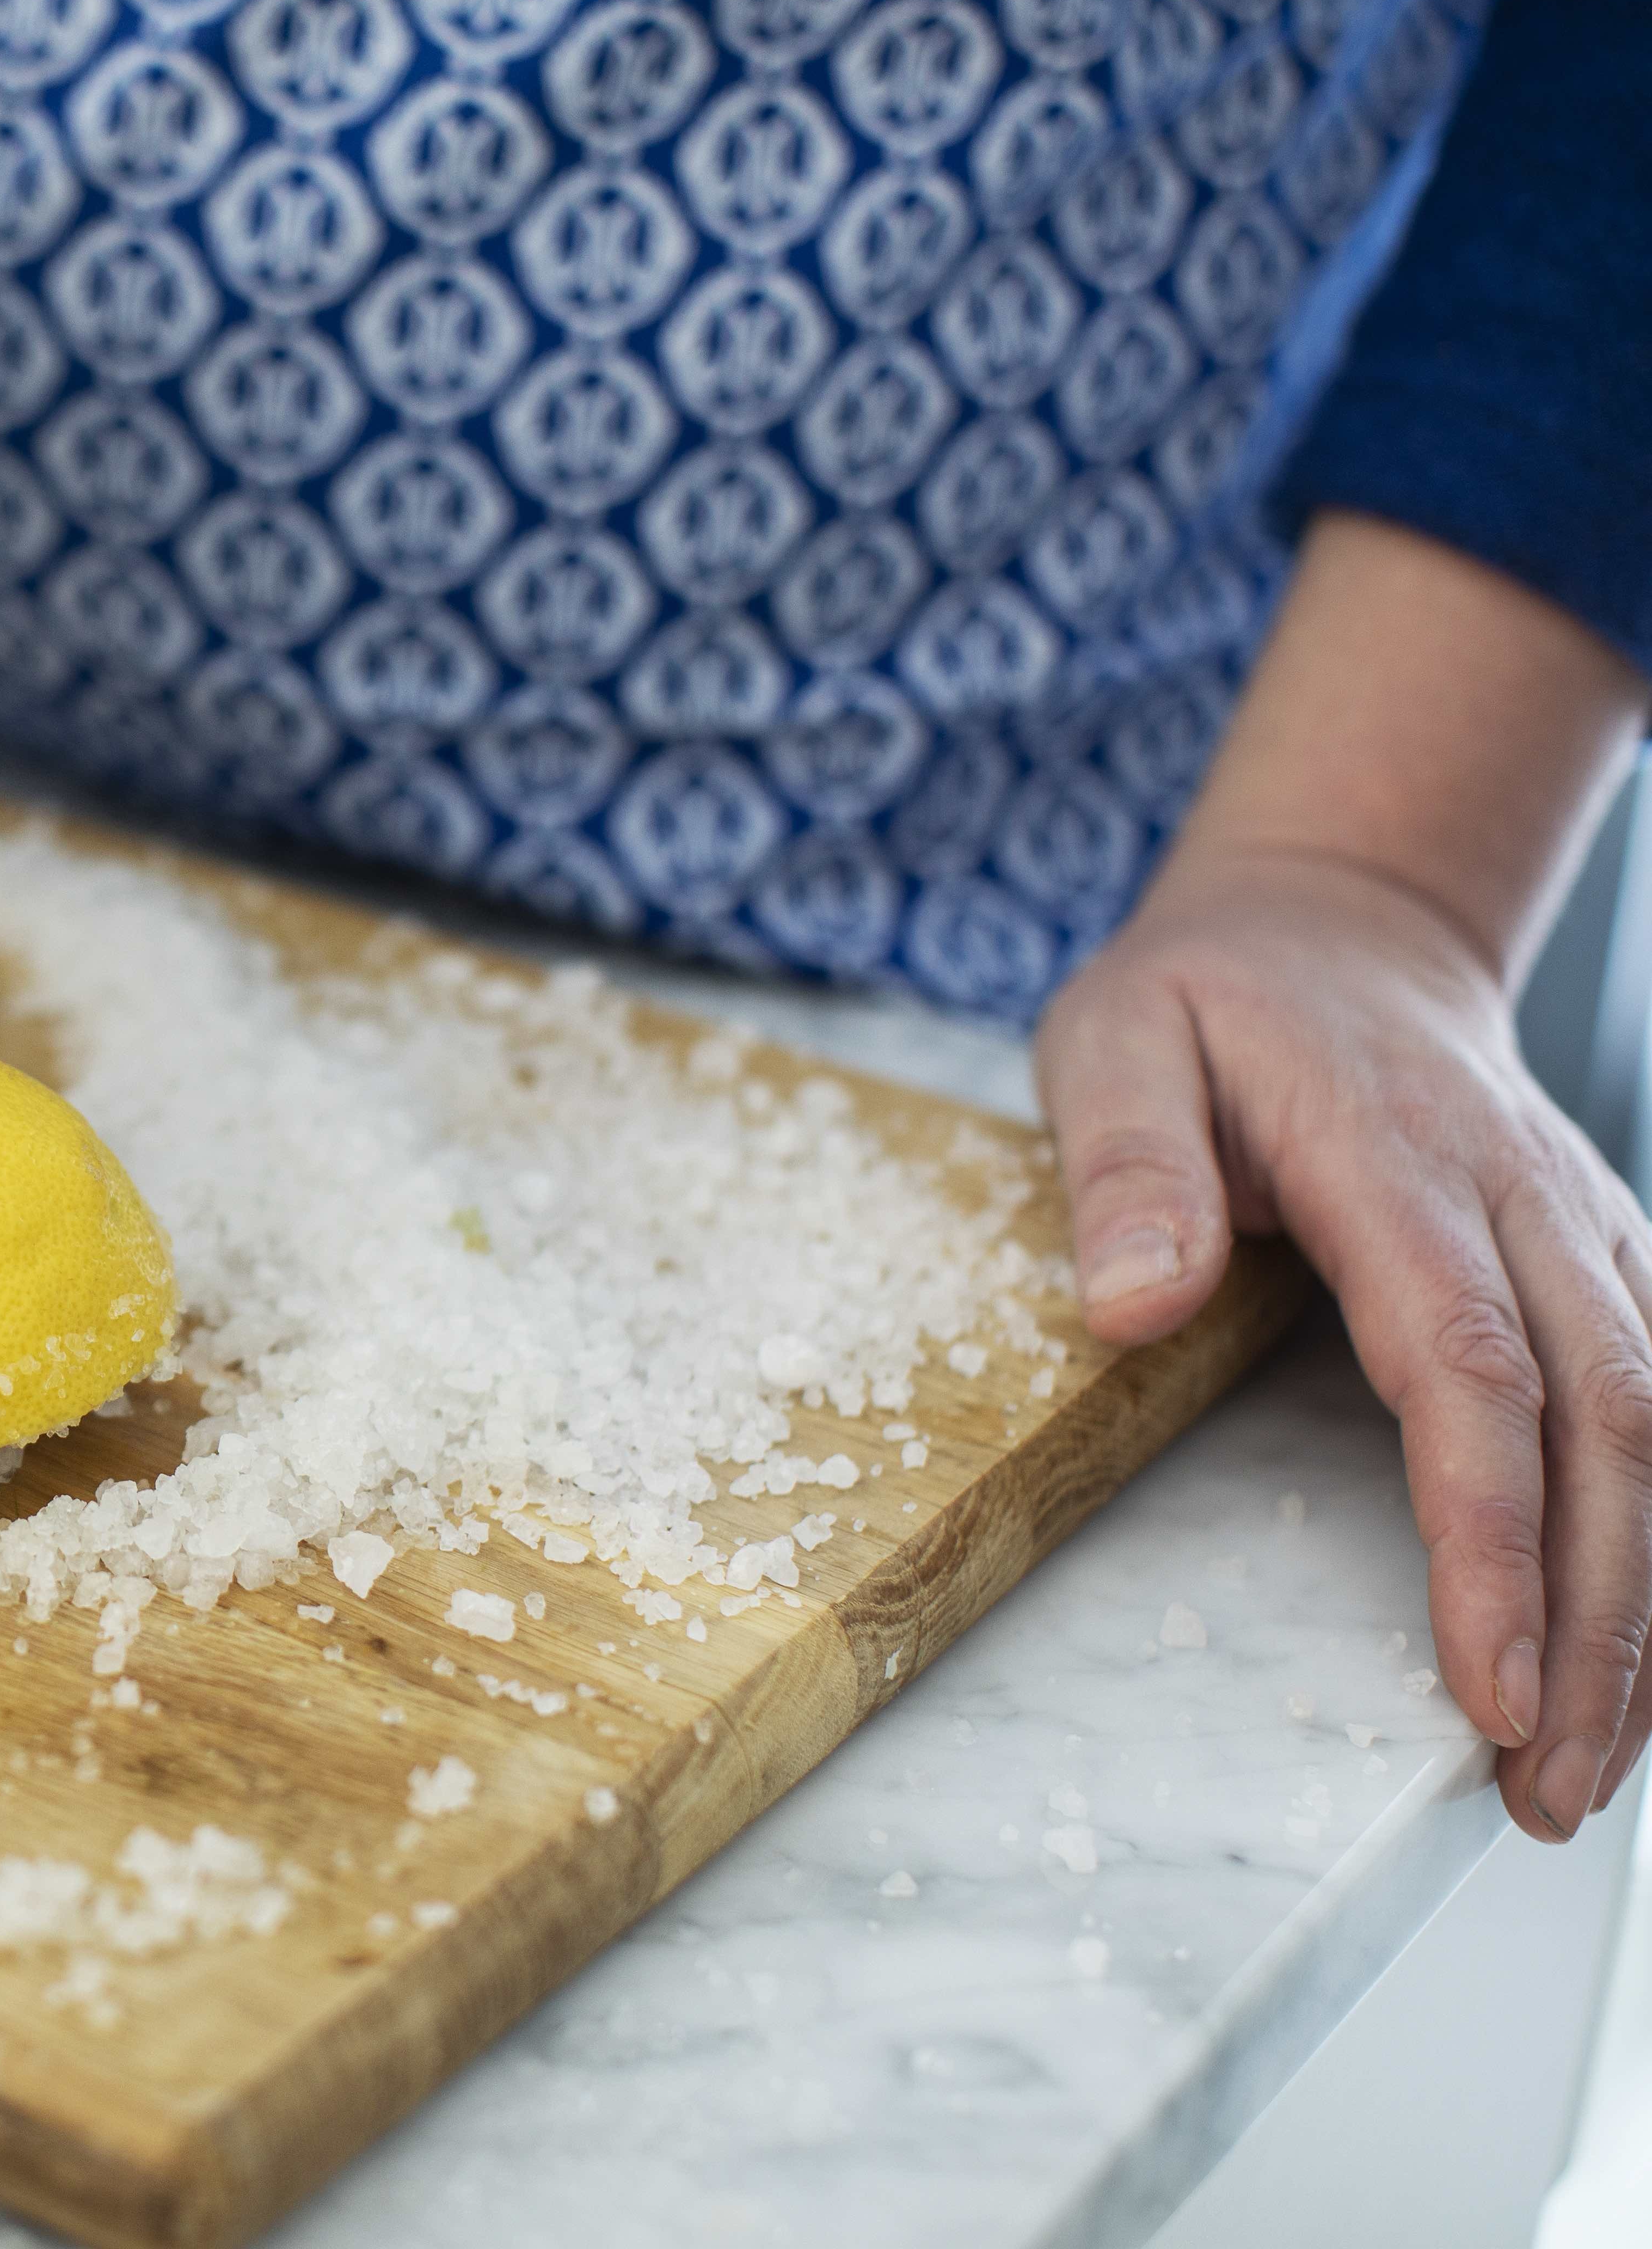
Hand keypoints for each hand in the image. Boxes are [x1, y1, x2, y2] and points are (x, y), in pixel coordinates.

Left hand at [1041, 843, 1651, 1839]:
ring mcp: (1589, 1236)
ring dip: (1642, 1611)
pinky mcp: (1611, 1265)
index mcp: (1402, 1162)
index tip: (1490, 1676)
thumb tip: (1131, 1301)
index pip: (1473, 1371)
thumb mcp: (1113, 1037)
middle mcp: (1529, 1205)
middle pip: (1604, 1429)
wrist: (1336, 927)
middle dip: (1595, 1619)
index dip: (1492, 1531)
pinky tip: (1637, 1668)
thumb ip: (1125, 1162)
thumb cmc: (1208, 999)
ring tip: (1581, 1777)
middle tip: (1547, 1785)